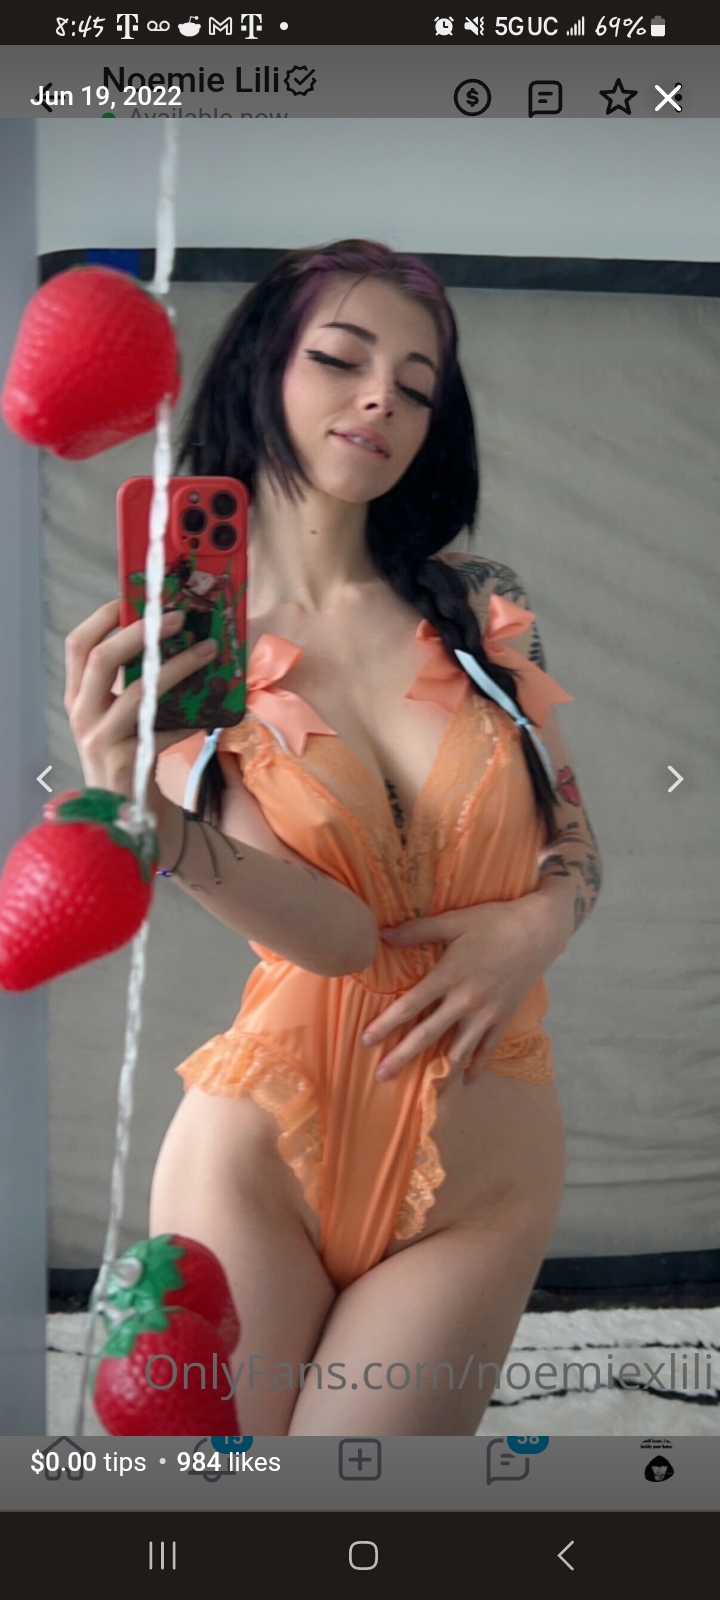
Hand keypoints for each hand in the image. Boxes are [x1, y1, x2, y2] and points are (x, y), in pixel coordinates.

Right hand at [64, 600, 217, 811]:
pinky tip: (207, 717)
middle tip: (177, 617)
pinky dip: (187, 721)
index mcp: (77, 695)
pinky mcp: (122, 759)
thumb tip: (176, 639)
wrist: (123, 810)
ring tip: (207, 651)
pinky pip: (160, 731)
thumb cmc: (128, 752)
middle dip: (140, 632)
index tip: (135, 599)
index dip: (104, 618)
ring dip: (177, 667)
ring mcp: (98, 737)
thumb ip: (134, 682)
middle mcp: (81, 713)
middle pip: (101, 658)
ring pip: (137, 692)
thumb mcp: (122, 714)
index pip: (78, 645)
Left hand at [361, 898, 554, 1082]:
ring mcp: (487, 1013)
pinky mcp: (504, 1017)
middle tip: (381, 1076)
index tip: (365, 1040)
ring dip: (440, 1070)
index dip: (385, 1024)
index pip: (410, 1005)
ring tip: (424, 1090)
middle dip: (402, 1057)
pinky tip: (468, 1080)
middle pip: (428, 1035)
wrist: (540, 930)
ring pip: (459, 1049)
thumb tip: (383, 934)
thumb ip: (418, 930)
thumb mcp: (455, 921)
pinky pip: (488, 1049)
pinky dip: (477, 1066)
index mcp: (449, 976)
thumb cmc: (495, 921)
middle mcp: (465, 1001)